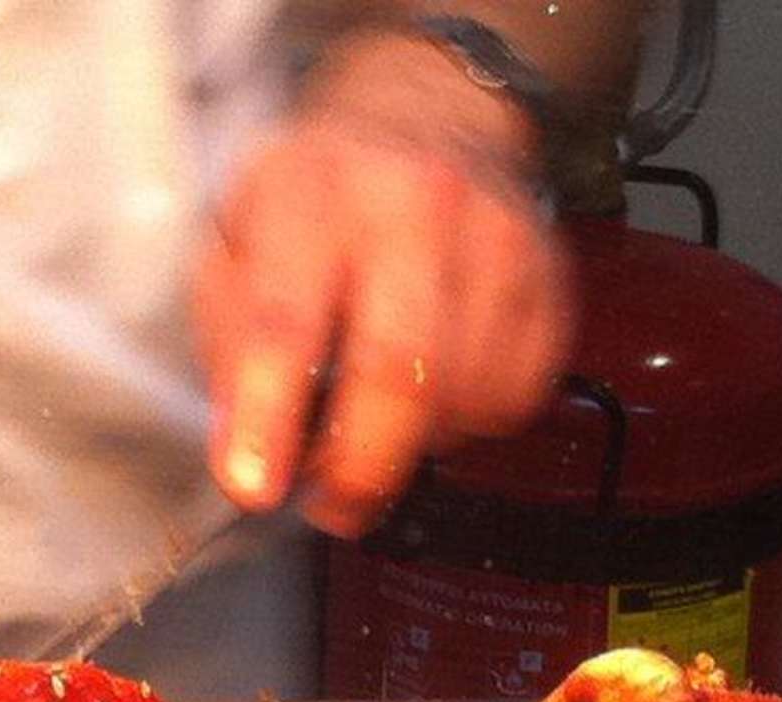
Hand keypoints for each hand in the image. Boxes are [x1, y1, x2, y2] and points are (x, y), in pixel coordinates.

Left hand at [195, 31, 573, 538]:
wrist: (429, 115)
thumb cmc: (318, 195)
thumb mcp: (237, 238)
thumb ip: (230, 339)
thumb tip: (245, 446)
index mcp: (315, 191)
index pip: (288, 321)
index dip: (269, 418)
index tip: (254, 488)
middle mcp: (416, 205)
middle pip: (400, 371)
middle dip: (360, 467)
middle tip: (329, 507)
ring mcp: (497, 239)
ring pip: (464, 397)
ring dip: (415, 444)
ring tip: (380, 426)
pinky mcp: (550, 278)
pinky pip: (515, 396)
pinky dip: (470, 421)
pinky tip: (437, 389)